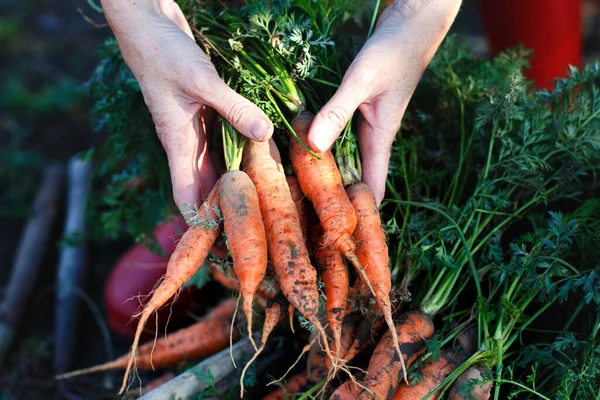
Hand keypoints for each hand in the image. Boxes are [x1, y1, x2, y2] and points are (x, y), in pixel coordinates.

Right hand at [101, 0, 273, 210]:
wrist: (146, 21)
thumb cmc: (162, 52)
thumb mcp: (200, 81)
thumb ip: (233, 108)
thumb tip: (264, 134)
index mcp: (177, 142)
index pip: (185, 194)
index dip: (199, 219)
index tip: (220, 242)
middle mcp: (186, 140)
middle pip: (206, 182)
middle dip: (224, 202)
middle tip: (254, 220)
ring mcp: (195, 124)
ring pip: (218, 160)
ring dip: (235, 175)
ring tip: (263, 192)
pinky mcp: (204, 109)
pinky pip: (224, 135)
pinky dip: (239, 145)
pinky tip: (260, 150)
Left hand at [307, 0, 460, 203]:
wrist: (410, 25)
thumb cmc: (392, 52)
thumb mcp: (362, 81)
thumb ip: (338, 112)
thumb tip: (314, 147)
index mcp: (380, 138)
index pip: (373, 187)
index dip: (361, 213)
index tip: (340, 236)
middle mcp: (373, 137)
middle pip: (356, 179)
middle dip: (339, 200)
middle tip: (309, 221)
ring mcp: (365, 125)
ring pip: (345, 159)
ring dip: (328, 175)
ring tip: (300, 196)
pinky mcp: (356, 111)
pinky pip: (338, 138)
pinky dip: (323, 148)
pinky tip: (302, 152)